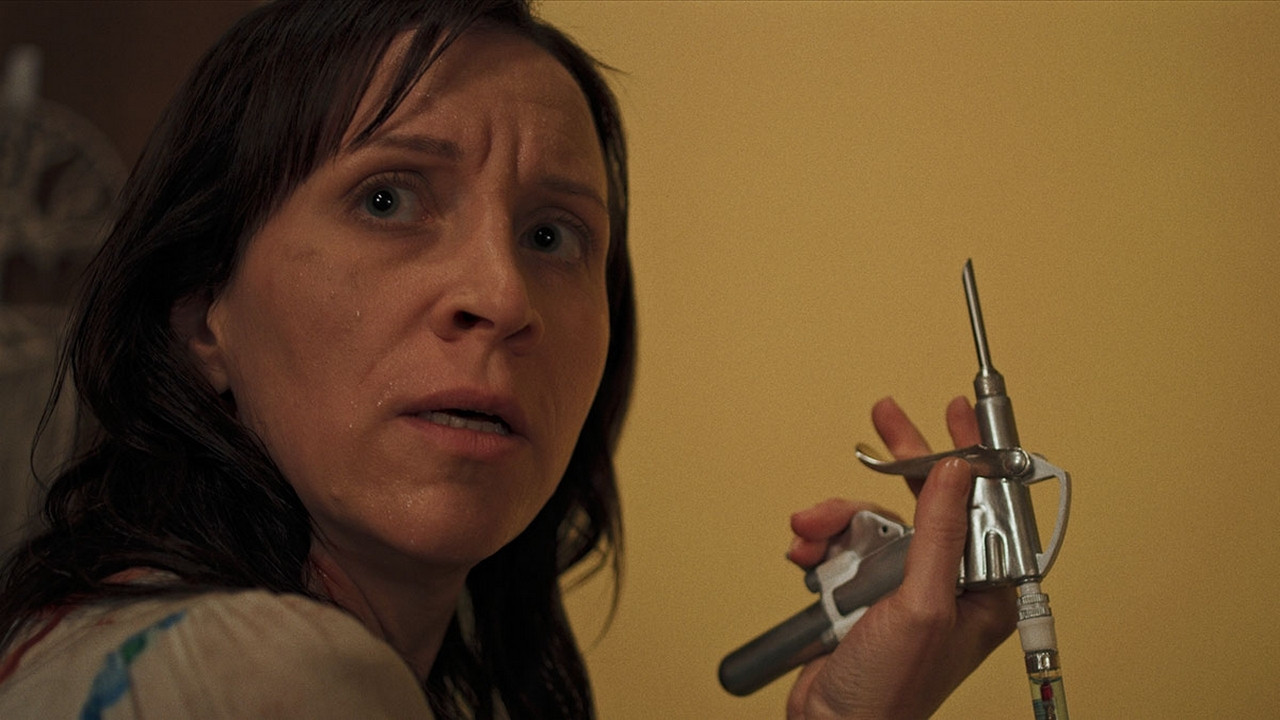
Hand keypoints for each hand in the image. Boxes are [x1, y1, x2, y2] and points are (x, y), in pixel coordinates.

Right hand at [784, 397, 1016, 719]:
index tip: (959, 416)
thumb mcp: (921, 605)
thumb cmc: (889, 692)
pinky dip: (820, 544)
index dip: (971, 456)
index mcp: (983, 591)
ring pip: (874, 520)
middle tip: (887, 418)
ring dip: (837, 519)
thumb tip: (958, 472)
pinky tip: (805, 554)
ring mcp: (902, 587)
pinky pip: (843, 545)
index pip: (986, 507)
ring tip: (811, 531)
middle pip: (928, 502)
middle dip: (901, 464)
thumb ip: (940, 534)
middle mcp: (947, 585)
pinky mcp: (864, 592)